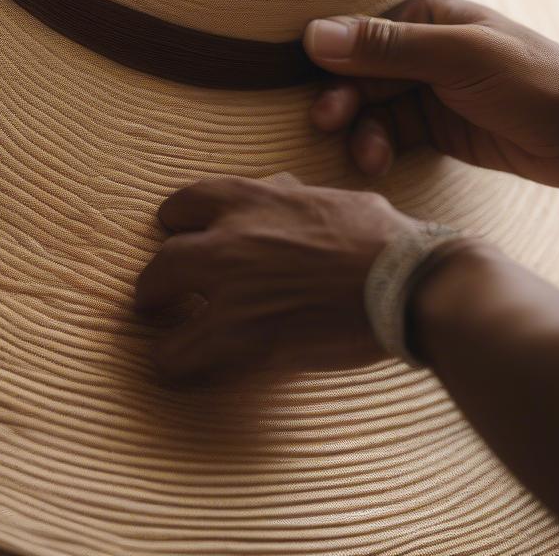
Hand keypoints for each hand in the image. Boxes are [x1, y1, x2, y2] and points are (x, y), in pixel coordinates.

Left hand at [135, 174, 416, 382]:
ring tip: (168, 335)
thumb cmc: (382, 240)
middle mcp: (230, 236)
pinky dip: (177, 361)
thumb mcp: (331, 199)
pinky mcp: (238, 334)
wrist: (405, 283)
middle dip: (157, 278)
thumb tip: (282, 190)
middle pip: (161, 255)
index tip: (181, 237)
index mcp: (254, 198)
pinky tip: (188, 367)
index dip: (178, 223)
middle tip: (160, 294)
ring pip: (153, 296)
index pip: (185, 201)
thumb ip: (292, 197)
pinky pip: (177, 353)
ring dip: (159, 318)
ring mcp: (228, 285)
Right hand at [304, 0, 558, 187]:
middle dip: (345, 101)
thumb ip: (387, 47)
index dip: (333, 63)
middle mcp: (424, 50)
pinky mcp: (440, 127)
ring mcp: (431, 90)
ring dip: (363, 131)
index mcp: (429, 16)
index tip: (320, 95)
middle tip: (327, 124)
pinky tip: (377, 162)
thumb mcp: (458, 57)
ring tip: (367, 157)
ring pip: (374, 108)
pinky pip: (394, 134)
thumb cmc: (533, 80)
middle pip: (362, 74)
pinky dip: (381, 147)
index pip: (363, 35)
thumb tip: (315, 34)